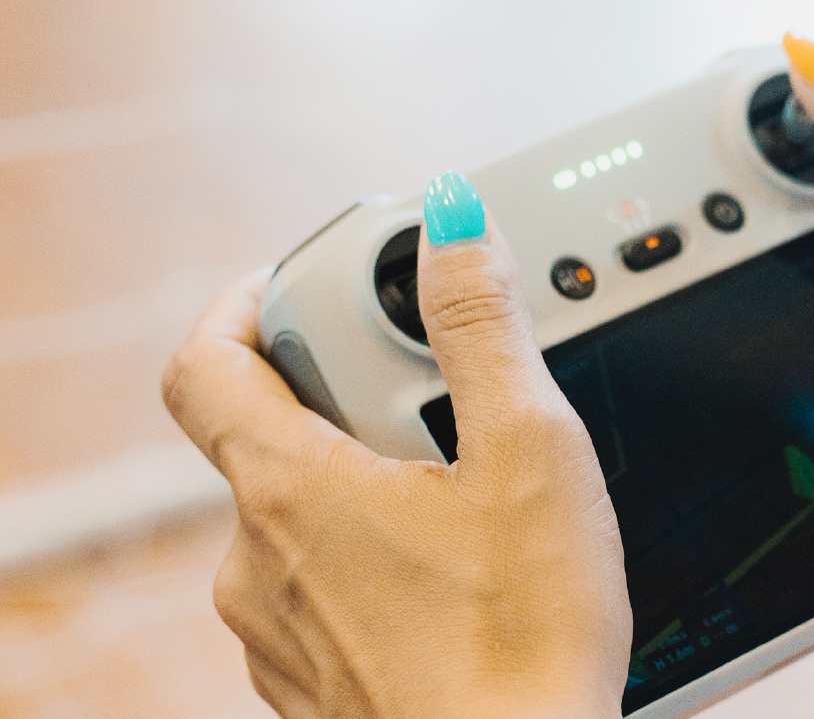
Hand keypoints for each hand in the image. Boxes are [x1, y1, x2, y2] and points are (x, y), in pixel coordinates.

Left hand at [162, 226, 630, 716]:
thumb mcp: (527, 450)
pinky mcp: (317, 677)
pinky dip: (376, 552)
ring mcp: (281, 628)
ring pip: (306, 513)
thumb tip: (452, 223)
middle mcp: (260, 560)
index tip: (291, 286)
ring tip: (470, 495)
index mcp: (291, 487)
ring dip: (371, 479)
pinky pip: (328, 583)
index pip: (202, 363)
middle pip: (275, 432)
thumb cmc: (523, 635)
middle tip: (446, 405)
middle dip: (358, 397)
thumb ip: (484, 325)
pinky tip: (458, 572)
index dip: (239, 304)